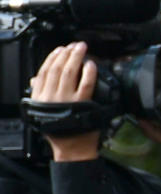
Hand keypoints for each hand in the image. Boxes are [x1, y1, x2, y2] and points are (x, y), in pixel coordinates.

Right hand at [27, 42, 100, 162]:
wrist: (71, 148)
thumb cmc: (59, 132)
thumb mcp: (42, 112)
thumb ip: (39, 93)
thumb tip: (35, 79)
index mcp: (41, 97)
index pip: (44, 72)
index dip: (52, 58)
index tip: (59, 49)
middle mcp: (52, 96)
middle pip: (58, 69)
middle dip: (66, 54)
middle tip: (74, 45)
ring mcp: (67, 99)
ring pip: (70, 72)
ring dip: (76, 57)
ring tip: (82, 48)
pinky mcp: (83, 103)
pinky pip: (87, 83)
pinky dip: (89, 72)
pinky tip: (91, 64)